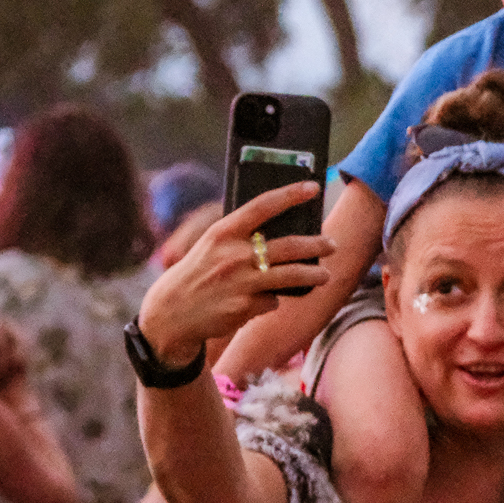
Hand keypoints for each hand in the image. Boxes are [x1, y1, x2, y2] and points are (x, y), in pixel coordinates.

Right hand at [136, 182, 335, 367]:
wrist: (170, 314)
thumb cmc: (197, 274)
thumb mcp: (211, 247)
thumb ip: (241, 239)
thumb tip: (283, 236)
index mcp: (223, 232)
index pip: (263, 206)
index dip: (290, 194)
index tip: (313, 187)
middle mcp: (233, 254)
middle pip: (288, 245)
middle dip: (316, 245)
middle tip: (332, 244)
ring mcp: (241, 281)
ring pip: (291, 276)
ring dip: (313, 275)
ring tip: (326, 276)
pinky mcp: (245, 307)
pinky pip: (271, 301)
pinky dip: (271, 300)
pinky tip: (257, 302)